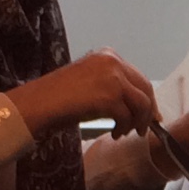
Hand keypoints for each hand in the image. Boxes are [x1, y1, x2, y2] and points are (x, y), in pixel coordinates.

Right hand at [18, 50, 157, 138]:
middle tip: (143, 128)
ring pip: (141, 103)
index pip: (138, 76)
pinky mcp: (110, 96)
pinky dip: (124, 128)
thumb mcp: (89, 82)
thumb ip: (112, 85)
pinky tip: (114, 134)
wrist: (38, 103)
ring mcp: (113, 78)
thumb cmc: (58, 97)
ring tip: (123, 133)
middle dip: (147, 111)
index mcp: (108, 55)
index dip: (146, 97)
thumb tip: (135, 104)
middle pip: (145, 88)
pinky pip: (129, 116)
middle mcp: (113, 62)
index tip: (150, 114)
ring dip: (136, 122)